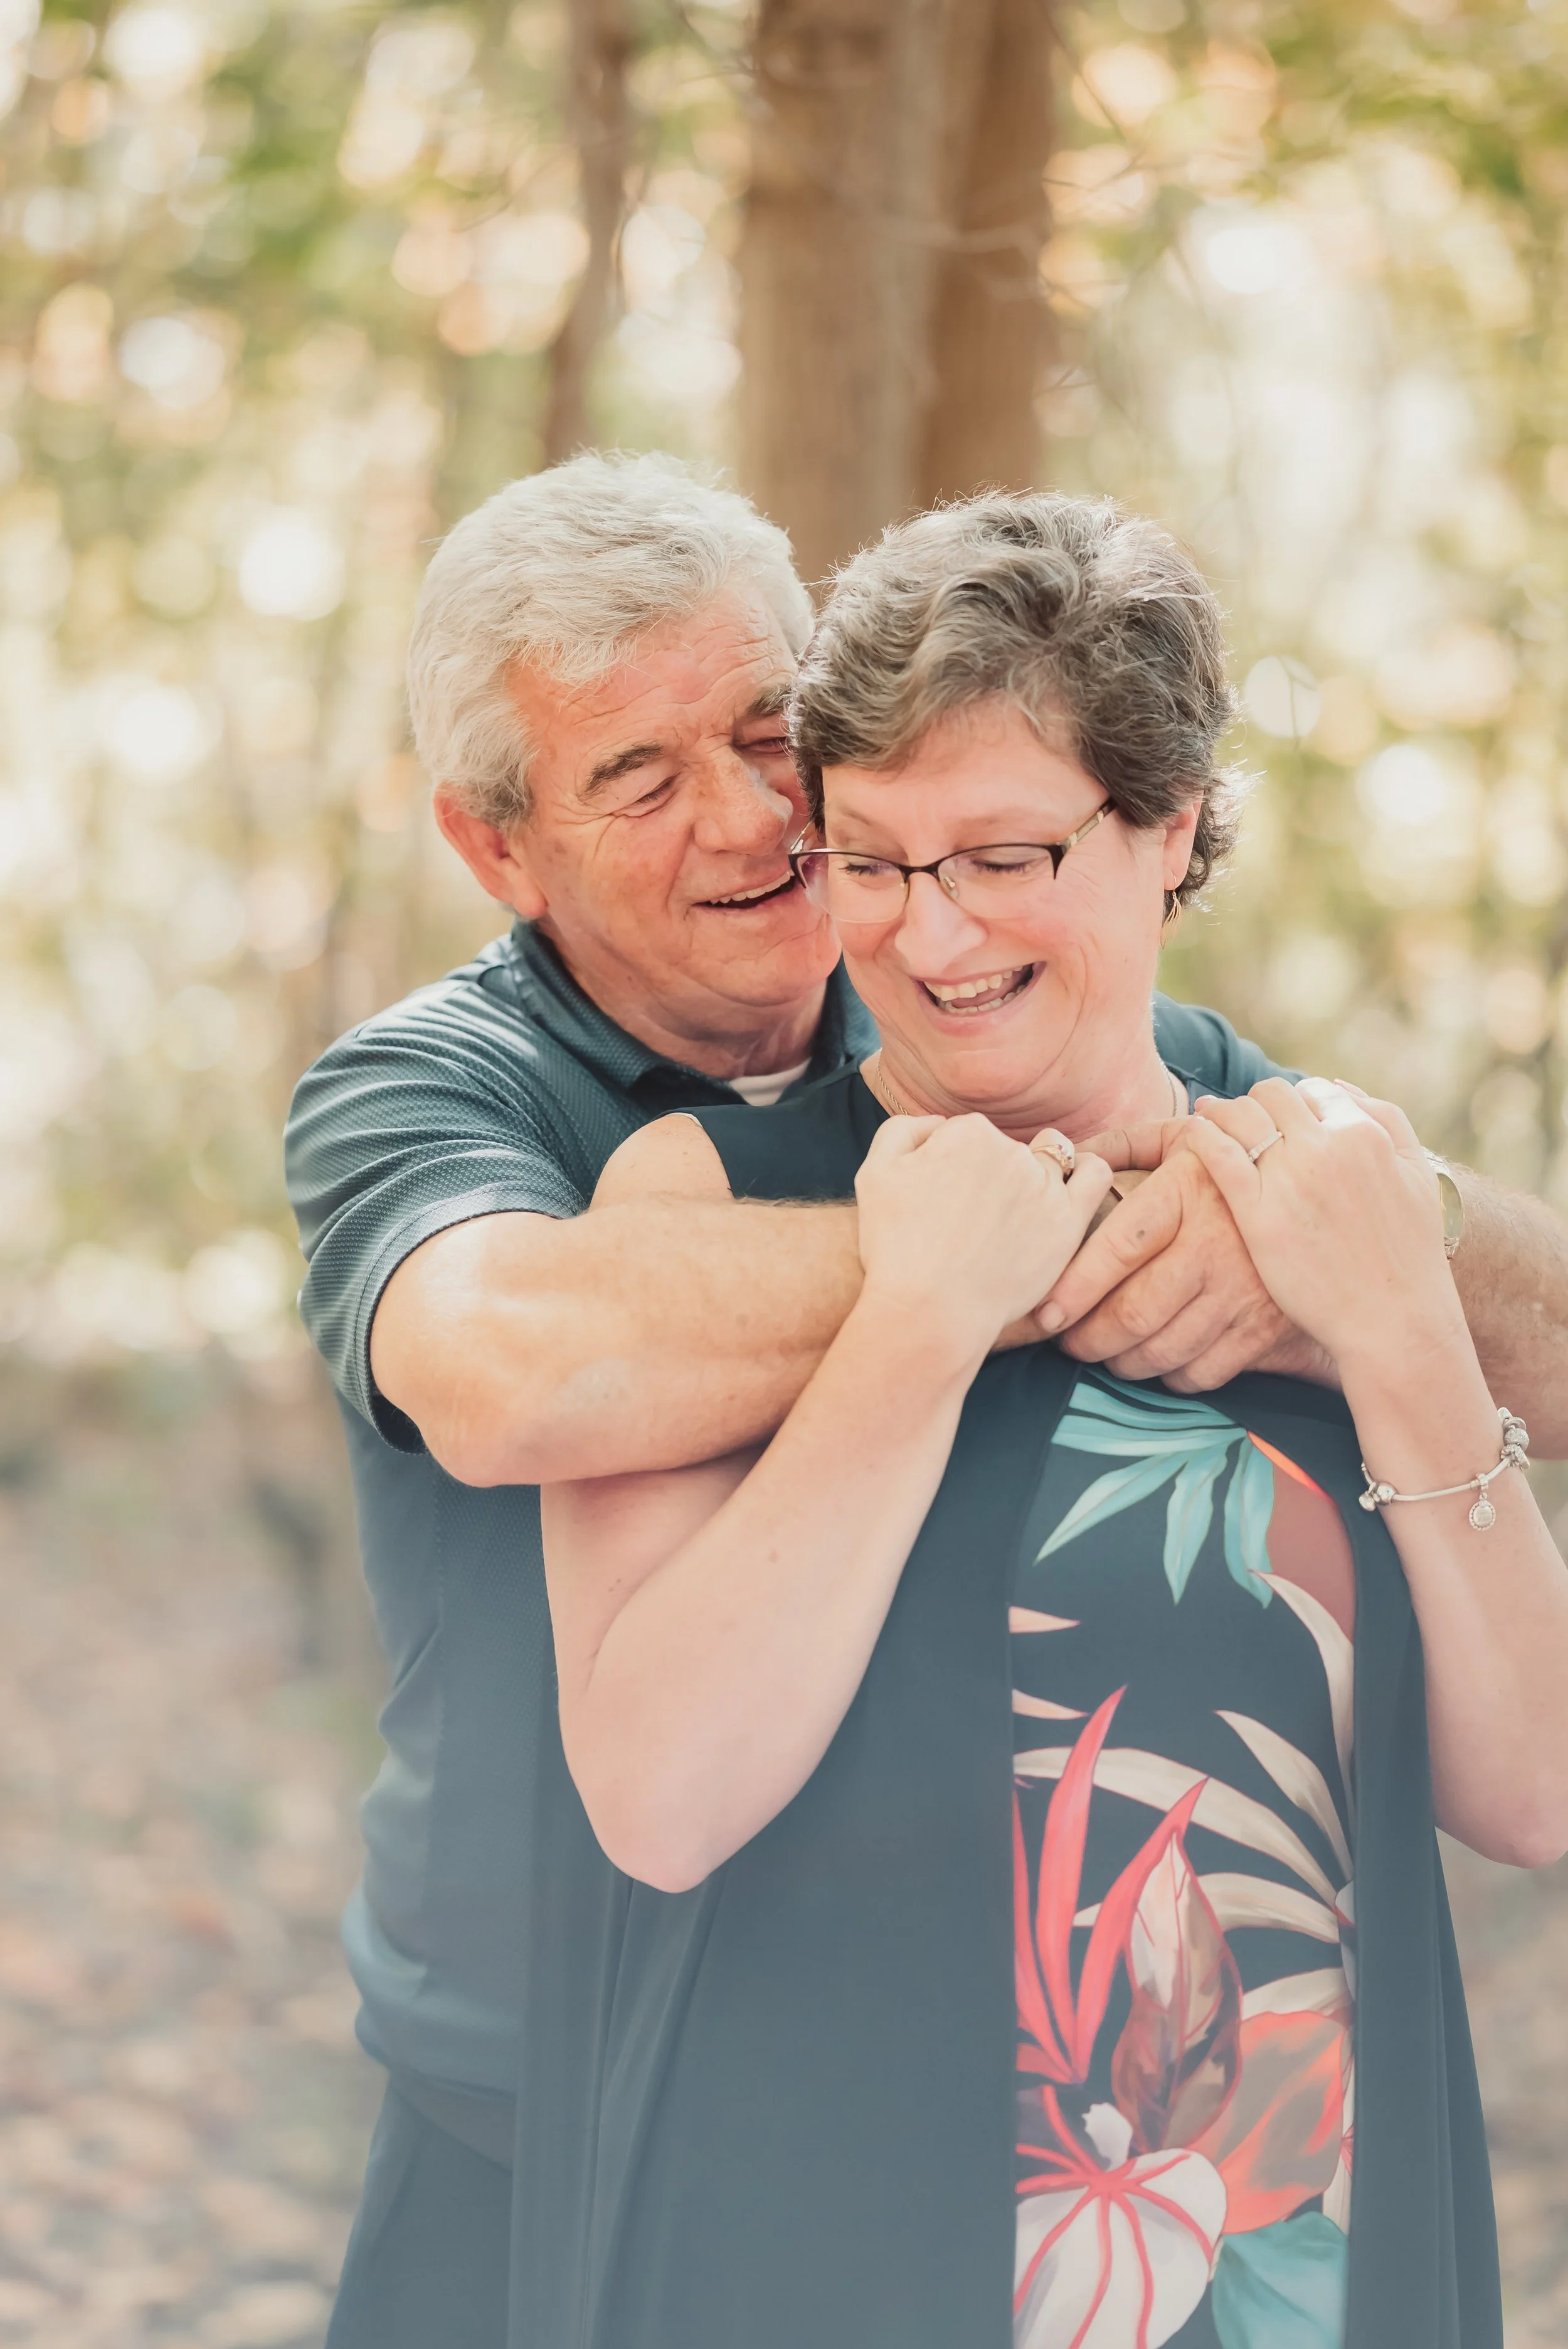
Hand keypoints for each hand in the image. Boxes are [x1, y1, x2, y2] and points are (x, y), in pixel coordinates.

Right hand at [854, 1115, 1111, 1363]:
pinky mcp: (1068, 1222)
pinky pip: (1095, 1178)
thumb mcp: (874, 1174)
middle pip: (1007, 1148)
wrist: (928, 1310)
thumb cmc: (895, 1248)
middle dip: (990, 1174)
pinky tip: (1068, 1193)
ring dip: (1036, 1174)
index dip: (952, 1166)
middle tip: (972, 1219)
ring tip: (1016, 1211)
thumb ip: (904, 1131)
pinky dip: (1087, 1174)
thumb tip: (939, 1125)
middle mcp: (1011, 1150)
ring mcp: (1044, 1185)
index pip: (967, 1134)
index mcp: (967, 1133)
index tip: (943, 1200)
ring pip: (1053, 1157)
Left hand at [1037, 1123, 1325, 1389]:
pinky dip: (1169, 1376)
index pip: (1118, 1249)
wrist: (1324, 1197)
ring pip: (1162, 1350)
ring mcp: (1243, 1292)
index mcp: (1188, 1192)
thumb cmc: (1234, 1168)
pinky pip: (1202, 1372)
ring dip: (1120, 1362)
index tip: (1045, 1312)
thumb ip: (1124, 1144)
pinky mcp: (1264, 1329)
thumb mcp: (1186, 1138)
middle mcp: (1215, 1245)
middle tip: (1067, 1340)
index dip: (1074, 1288)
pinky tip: (1156, 1360)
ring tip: (1105, 1352)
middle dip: (1087, 1338)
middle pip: (1134, 1312)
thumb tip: (1066, 1158)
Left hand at [1179, 1077, 1459, 1371]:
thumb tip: (1336, 1087)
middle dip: (1256, 1103)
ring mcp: (1289, 1179)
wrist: (1395, 1318)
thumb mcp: (1417, 1174)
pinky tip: (1191, 1136)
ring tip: (1208, 1118)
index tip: (1280, 1116)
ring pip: (1241, 1117)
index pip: (1313, 1091)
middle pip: (1272, 1096)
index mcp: (1364, 1135)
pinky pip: (1218, 1155)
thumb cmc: (1409, 1253)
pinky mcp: (1258, 1215)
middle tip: (1241, 1117)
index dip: (1294, 1102)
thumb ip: (1385, 1120)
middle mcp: (1325, 1148)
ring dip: (1222, 1112)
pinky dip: (1201, 1136)